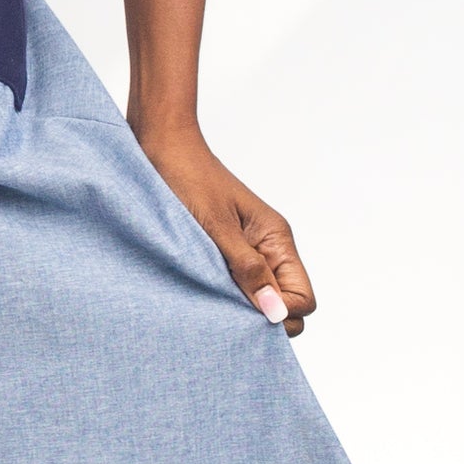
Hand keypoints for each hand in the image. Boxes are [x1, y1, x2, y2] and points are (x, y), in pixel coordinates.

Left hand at [130, 120, 316, 335]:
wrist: (160, 145)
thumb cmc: (187, 177)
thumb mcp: (216, 227)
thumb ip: (246, 268)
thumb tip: (274, 312)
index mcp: (276, 239)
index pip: (303, 299)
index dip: (283, 315)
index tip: (247, 315)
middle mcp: (267, 248)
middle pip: (284, 304)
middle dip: (261, 318)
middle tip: (223, 312)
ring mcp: (245, 251)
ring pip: (257, 299)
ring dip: (237, 308)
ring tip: (207, 301)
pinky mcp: (221, 253)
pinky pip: (233, 287)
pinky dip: (221, 296)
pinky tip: (198, 293)